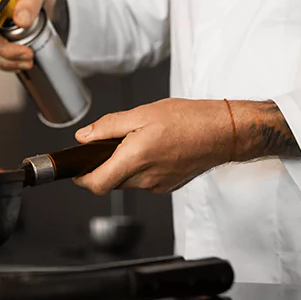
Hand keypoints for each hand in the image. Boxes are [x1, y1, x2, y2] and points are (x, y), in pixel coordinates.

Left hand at [73, 98, 232, 194]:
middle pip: (111, 181)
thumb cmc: (189, 120)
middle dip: (105, 166)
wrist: (223, 133)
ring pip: (128, 181)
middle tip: (112, 143)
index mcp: (135, 159)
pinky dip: (141, 168)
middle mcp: (145, 179)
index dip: (82, 179)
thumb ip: (108, 127)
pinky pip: (144, 181)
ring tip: (139, 141)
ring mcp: (158, 186)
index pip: (97, 184)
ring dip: (124, 166)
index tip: (78, 169)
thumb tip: (84, 137)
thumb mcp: (141, 113)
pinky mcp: (168, 186)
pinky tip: (154, 149)